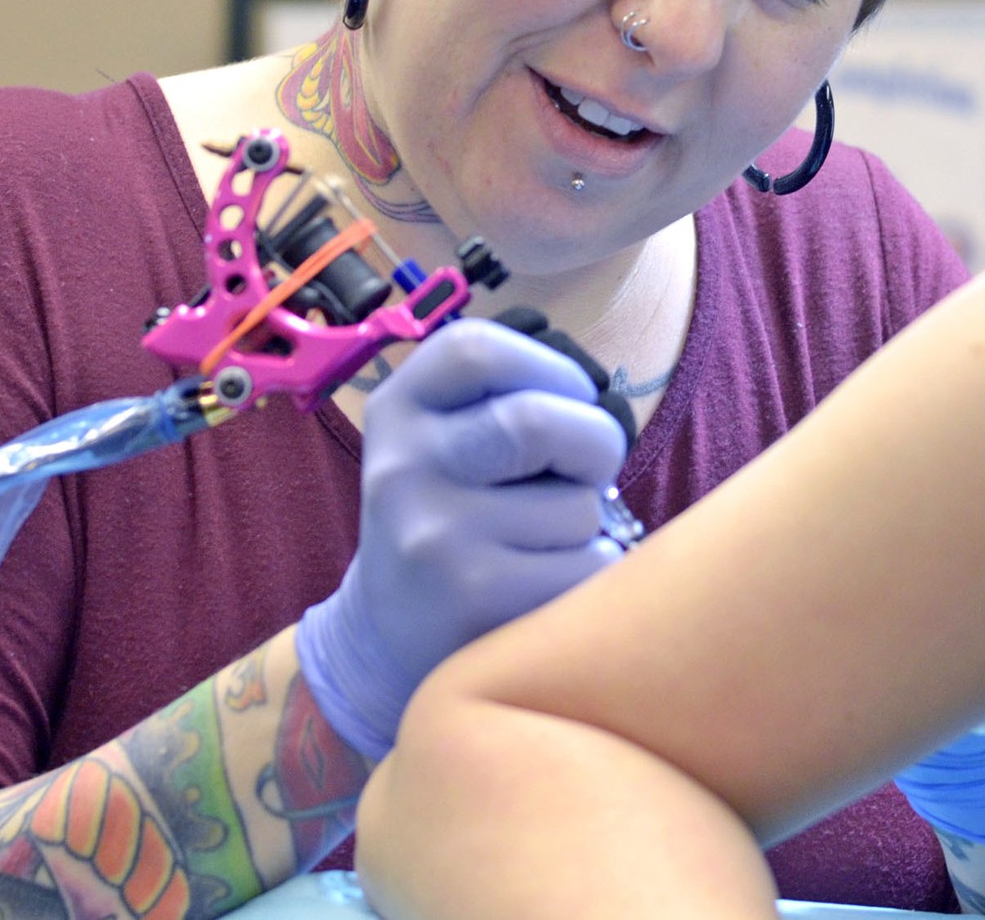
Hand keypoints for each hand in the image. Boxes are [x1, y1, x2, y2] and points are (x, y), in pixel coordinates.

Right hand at [295, 319, 628, 759]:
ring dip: (590, 522)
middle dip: (596, 442)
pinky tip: (550, 583)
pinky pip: (588, 567)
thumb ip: (500, 395)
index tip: (569, 398)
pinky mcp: (474, 600)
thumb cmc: (448, 515)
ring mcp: (434, 536)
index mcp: (398, 409)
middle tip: (590, 470)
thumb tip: (599, 399)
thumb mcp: (438, 438)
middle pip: (537, 421)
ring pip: (578, 506)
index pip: (476, 350)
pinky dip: (594, 571)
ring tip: (548, 538)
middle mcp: (404, 467)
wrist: (385, 635)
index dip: (549, 366)